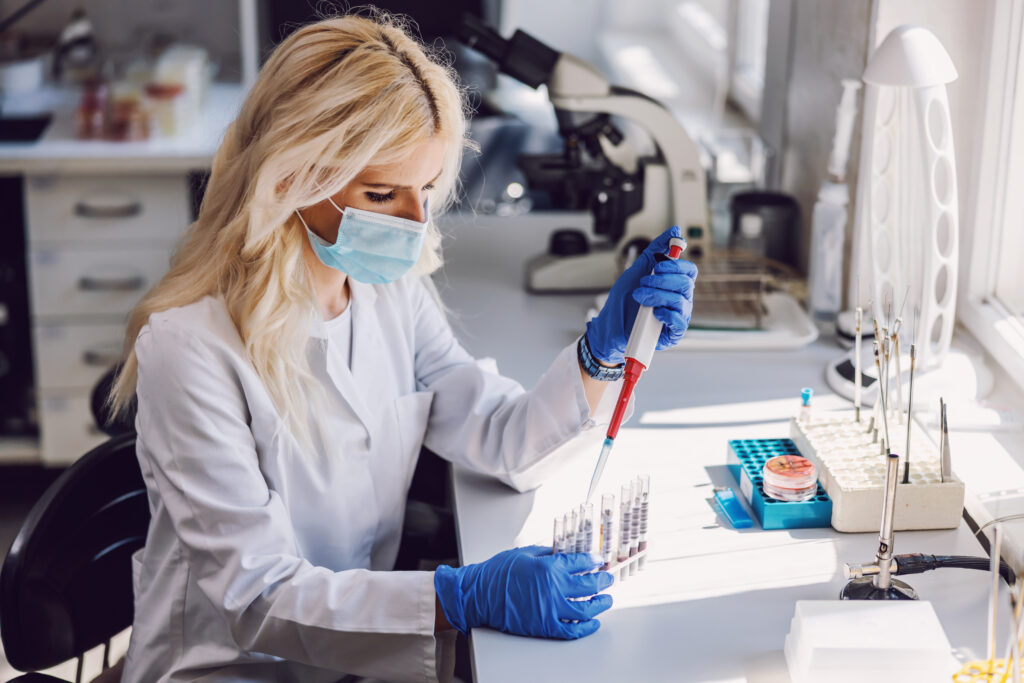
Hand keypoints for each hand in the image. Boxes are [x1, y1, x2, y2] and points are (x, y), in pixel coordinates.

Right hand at [434, 545, 612, 638]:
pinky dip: (586, 628)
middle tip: (608, 578)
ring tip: (606, 600)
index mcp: (549, 567)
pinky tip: (593, 623)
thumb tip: (564, 552)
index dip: (594, 560)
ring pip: (585, 609)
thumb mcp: (524, 553)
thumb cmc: (498, 573)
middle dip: (603, 581)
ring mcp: (550, 609)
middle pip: (588, 585)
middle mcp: (554, 588)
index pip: (581, 563)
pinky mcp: (544, 626)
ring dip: (600, 604)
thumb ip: (547, 553)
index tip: (599, 560)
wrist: (479, 595)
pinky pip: (572, 630)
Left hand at [585, 226, 697, 363]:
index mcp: (674, 284)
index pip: (689, 271)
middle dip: (662, 280)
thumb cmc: (624, 299)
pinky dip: (666, 314)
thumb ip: (655, 251)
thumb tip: (674, 232)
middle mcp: (680, 300)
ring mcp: (677, 317)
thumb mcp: (637, 270)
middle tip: (643, 283)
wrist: (609, 325)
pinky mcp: (672, 333)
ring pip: (681, 301)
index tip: (658, 266)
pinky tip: (654, 312)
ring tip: (639, 297)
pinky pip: (679, 322)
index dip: (677, 265)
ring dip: (657, 295)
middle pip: (687, 284)